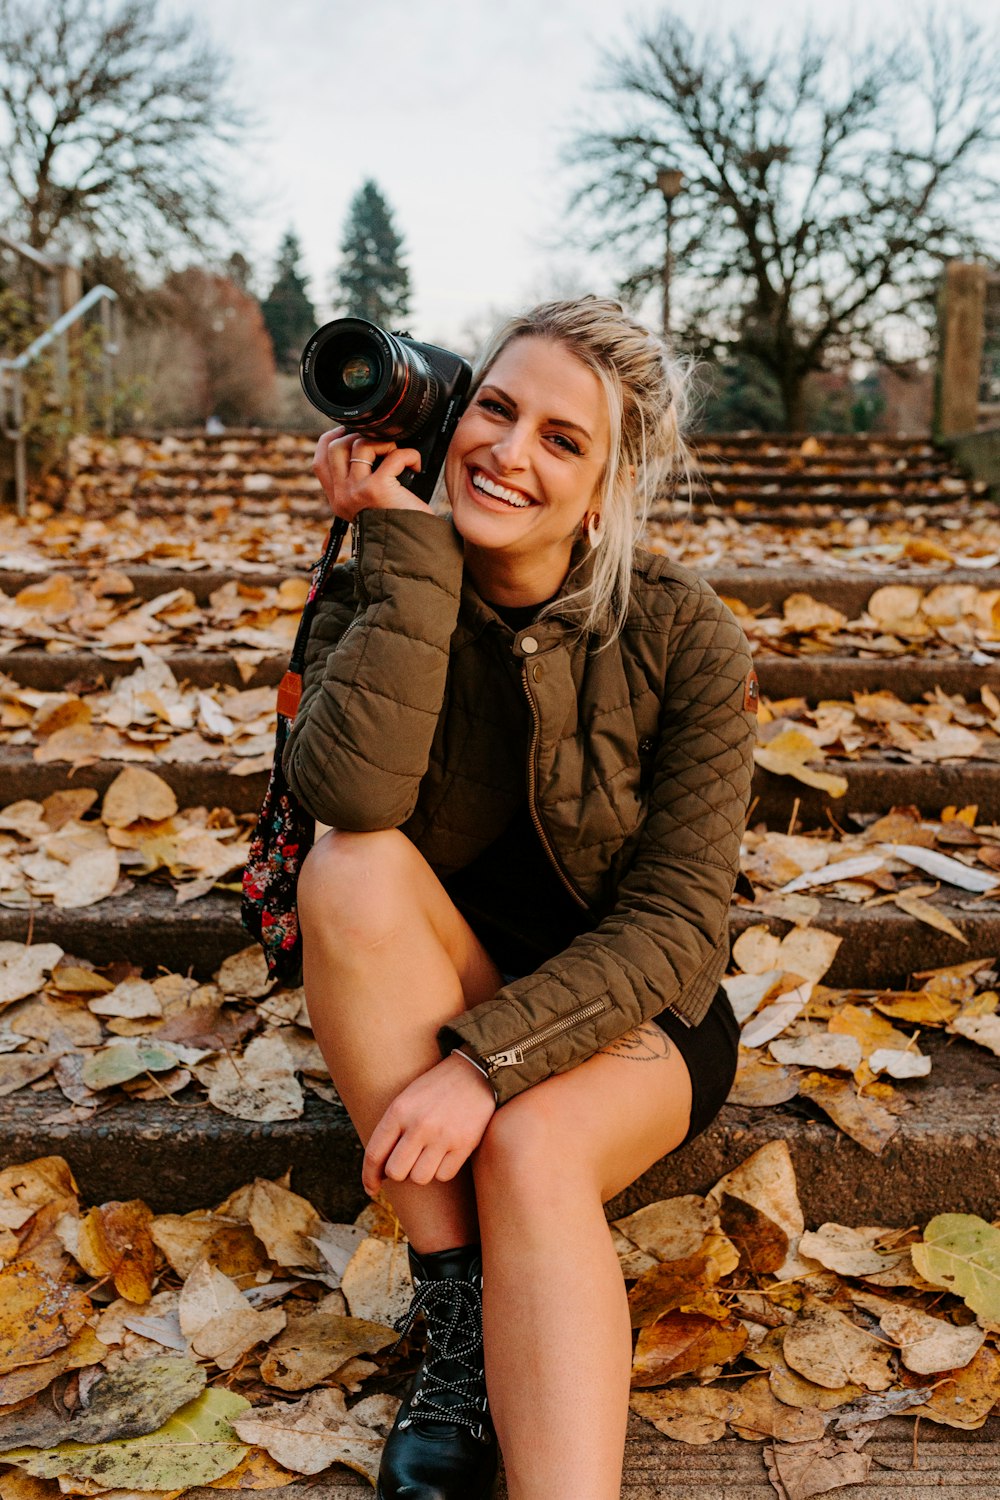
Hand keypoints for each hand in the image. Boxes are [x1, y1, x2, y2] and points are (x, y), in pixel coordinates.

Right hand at [312, 426, 424, 523]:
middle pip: (335, 447)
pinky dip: (408, 455)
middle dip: (357, 437)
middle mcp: (343, 496)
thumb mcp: (371, 509)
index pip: (320, 461)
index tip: (348, 433)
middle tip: (379, 446)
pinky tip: (415, 465)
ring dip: (383, 443)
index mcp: (338, 500)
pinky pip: (392, 456)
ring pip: (360, 446)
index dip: (331, 439)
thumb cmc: (398, 528)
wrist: (410, 551)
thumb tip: (365, 451)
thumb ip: (360, 486)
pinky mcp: (378, 489)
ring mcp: (357, 491)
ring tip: (397, 455)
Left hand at [363, 1054, 496, 1195]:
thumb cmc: (436, 1089)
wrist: (475, 1073)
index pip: (374, 1154)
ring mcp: (442, 1136)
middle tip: (407, 1162)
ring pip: (420, 1178)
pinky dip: (443, 1170)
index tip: (371, 1189)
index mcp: (399, 1111)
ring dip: (422, 1172)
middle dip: (399, 1172)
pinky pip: (444, 1175)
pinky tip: (446, 1153)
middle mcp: (419, 1124)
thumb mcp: (407, 1099)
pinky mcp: (464, 1144)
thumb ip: (392, 1130)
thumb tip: (379, 1171)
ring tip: (429, 1154)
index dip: (369, 1177)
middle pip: (396, 1172)